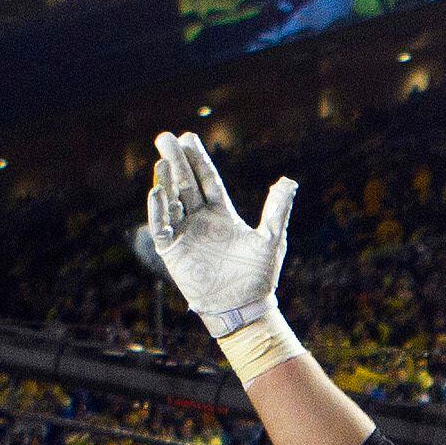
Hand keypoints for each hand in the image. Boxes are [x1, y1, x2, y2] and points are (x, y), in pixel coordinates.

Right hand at [146, 132, 296, 325]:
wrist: (243, 308)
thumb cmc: (258, 277)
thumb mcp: (271, 241)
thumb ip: (277, 211)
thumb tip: (288, 181)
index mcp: (222, 213)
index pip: (207, 179)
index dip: (198, 159)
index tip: (187, 137)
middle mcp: (201, 219)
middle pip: (185, 183)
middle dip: (176, 161)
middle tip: (164, 137)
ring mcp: (185, 233)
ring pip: (171, 201)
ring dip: (165, 181)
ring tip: (162, 160)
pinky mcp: (173, 251)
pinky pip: (161, 226)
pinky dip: (158, 210)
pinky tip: (157, 191)